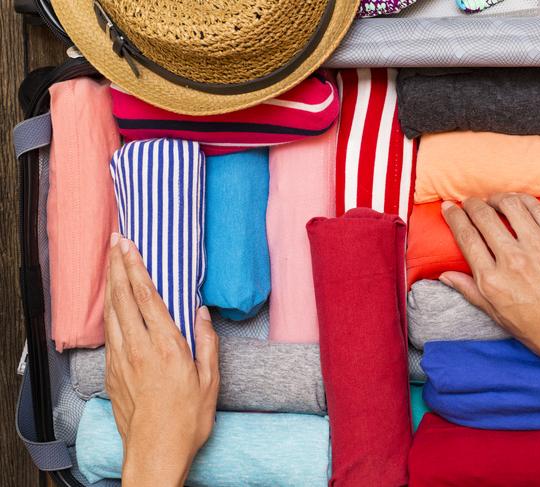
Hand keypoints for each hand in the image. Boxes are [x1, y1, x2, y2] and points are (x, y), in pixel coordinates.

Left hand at [104, 233, 219, 486]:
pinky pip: (108, 333)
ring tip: (111, 261)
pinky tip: (111, 301)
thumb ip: (207, 342)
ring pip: (111, 312)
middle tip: (116, 240)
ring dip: (111, 283)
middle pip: (123, 297)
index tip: (130, 246)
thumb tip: (202, 312)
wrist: (155, 452)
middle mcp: (139, 348)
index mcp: (167, 347)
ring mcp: (121, 360)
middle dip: (118, 265)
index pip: (147, 297)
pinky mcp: (111, 372)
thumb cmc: (187, 419)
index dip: (137, 268)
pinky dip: (109, 309)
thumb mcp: (210, 381)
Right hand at [439, 193, 539, 367]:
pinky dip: (524, 200)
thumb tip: (444, 275)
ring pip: (511, 206)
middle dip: (471, 204)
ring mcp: (539, 248)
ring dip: (497, 198)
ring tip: (493, 200)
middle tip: (468, 202)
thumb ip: (469, 291)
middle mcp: (513, 260)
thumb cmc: (539, 330)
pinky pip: (539, 210)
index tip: (448, 207)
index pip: (466, 237)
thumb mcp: (496, 315)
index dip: (454, 217)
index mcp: (492, 280)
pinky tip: (518, 201)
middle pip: (484, 217)